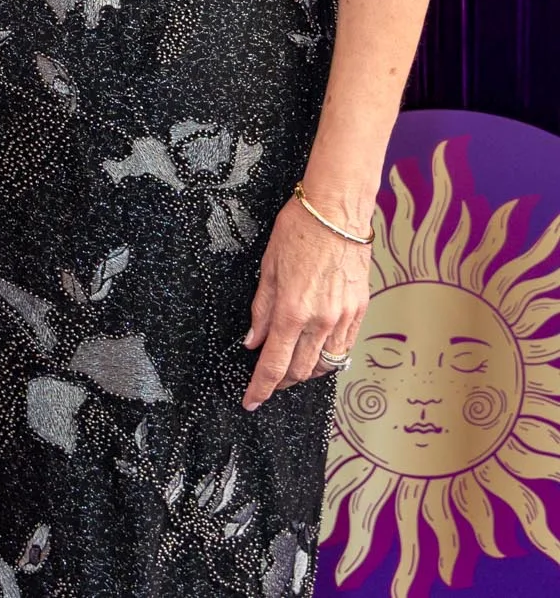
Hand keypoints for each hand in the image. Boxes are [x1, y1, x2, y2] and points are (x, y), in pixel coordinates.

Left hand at [242, 196, 370, 408]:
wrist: (337, 211)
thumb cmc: (300, 229)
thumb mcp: (268, 267)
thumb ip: (261, 309)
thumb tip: (253, 340)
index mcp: (292, 310)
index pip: (274, 364)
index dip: (261, 387)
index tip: (251, 401)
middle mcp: (320, 320)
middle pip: (300, 371)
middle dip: (281, 382)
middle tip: (269, 382)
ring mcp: (343, 318)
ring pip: (324, 365)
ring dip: (305, 372)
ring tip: (291, 367)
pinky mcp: (360, 311)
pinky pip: (343, 348)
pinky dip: (328, 357)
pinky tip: (317, 351)